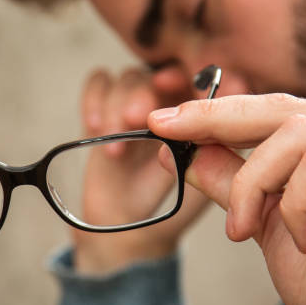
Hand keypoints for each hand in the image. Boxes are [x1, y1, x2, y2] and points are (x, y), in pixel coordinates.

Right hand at [71, 67, 209, 273]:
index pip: (208, 81)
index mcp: (204, 115)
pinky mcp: (107, 110)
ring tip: (116, 146)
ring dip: (119, 105)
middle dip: (150, 92)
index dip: (202, 79)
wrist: (133, 232)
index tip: (189, 94)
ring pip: (131, 77)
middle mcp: (174, 102)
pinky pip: (99, 82)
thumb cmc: (175, 211)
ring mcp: (139, 104)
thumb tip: (206, 133)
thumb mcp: (202, 189)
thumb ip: (211, 162)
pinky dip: (94, 98)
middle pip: (166, 72)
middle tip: (138, 118)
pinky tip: (94, 127)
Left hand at [149, 93, 305, 304]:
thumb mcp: (263, 221)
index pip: (275, 109)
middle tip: (168, 132)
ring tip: (246, 229)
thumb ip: (230, 179)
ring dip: (254, 185)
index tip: (164, 121)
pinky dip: (294, 206)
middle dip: (215, 120)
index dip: (217, 111)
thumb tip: (183, 148)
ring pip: (293, 136)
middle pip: (282, 107)